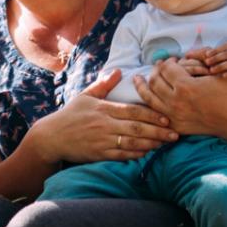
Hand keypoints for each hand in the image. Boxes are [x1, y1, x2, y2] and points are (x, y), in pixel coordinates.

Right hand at [30, 68, 177, 164]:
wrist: (51, 136)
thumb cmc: (70, 115)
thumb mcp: (85, 96)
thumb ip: (104, 85)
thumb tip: (118, 71)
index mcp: (103, 109)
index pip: (133, 111)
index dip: (152, 115)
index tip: (167, 118)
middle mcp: (104, 124)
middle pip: (137, 128)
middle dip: (158, 132)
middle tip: (175, 134)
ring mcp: (102, 140)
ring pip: (132, 143)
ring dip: (151, 144)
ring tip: (165, 144)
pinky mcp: (98, 153)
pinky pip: (122, 155)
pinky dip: (136, 154)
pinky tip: (147, 153)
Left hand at [133, 57, 226, 136]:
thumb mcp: (217, 72)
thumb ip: (199, 60)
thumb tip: (183, 53)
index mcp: (186, 87)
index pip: (166, 68)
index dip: (168, 61)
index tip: (172, 59)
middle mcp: (176, 102)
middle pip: (154, 81)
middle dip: (156, 71)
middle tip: (158, 67)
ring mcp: (174, 116)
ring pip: (149, 98)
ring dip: (142, 86)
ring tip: (138, 79)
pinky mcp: (176, 126)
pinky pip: (155, 114)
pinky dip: (149, 104)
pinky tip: (146, 97)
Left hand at [191, 40, 226, 80]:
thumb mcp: (222, 54)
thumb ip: (207, 53)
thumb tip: (186, 54)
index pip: (225, 46)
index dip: (215, 51)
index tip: (206, 56)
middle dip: (217, 58)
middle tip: (207, 63)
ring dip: (221, 66)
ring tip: (212, 71)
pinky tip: (222, 76)